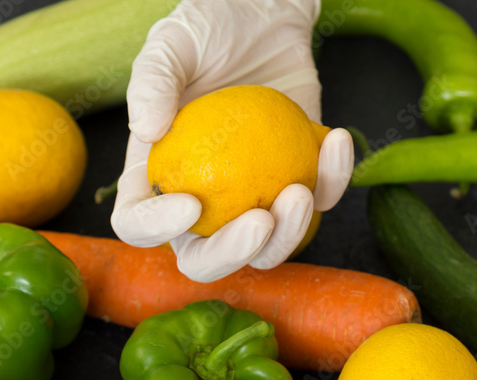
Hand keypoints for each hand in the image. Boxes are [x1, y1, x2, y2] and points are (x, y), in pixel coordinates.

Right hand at [111, 0, 353, 282]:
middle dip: (234, 254)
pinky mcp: (300, 183)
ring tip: (301, 191)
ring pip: (268, 249)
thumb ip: (152, 81)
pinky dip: (334, 179)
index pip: (139, 223)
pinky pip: (321, 201)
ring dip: (290, 234)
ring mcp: (254, 200)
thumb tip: (145, 130)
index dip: (157, 229)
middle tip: (260, 221)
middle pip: (205, 258)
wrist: (266, 17)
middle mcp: (203, 202)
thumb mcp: (172, 43)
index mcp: (157, 177)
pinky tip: (337, 140)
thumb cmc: (209, 30)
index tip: (189, 204)